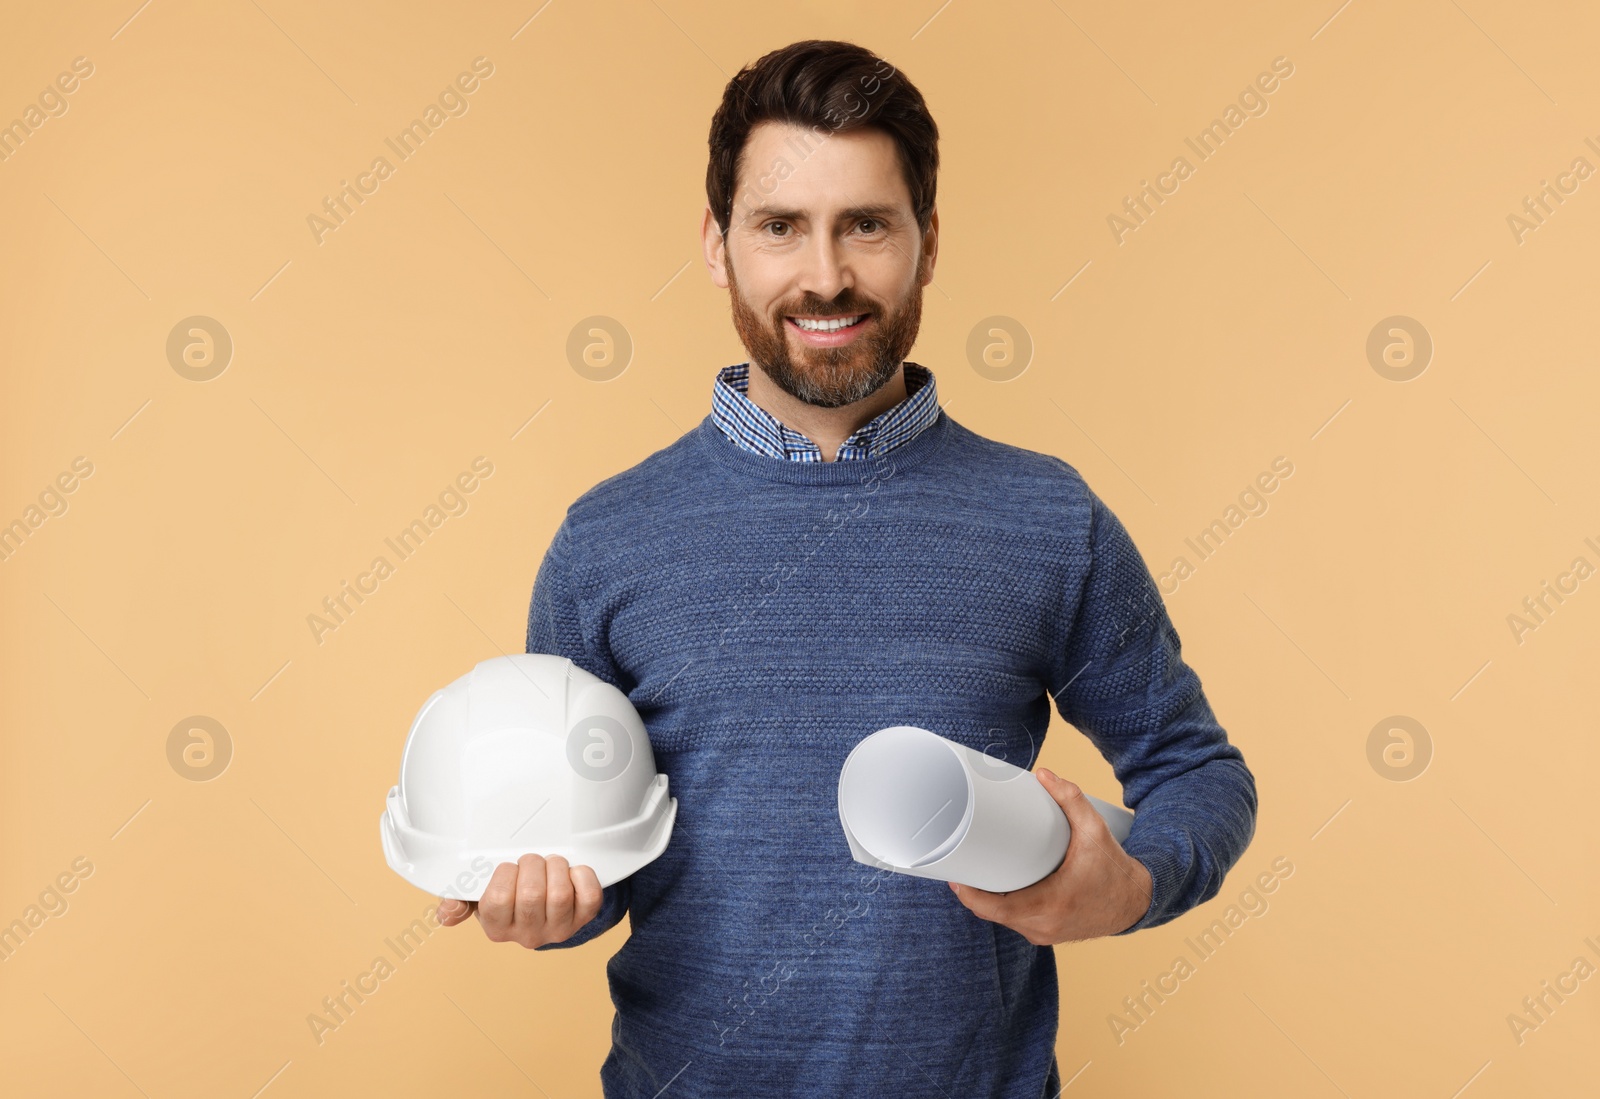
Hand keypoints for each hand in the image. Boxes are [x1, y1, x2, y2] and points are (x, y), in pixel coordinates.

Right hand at [437, 853, 601, 948]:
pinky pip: (590, 897)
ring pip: (561, 895)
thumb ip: (459, 899)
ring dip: (556, 867)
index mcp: (498, 928)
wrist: (545, 908)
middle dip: (532, 866)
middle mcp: (528, 935)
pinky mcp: (584, 918)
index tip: (508, 867)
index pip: (498, 900)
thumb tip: (447, 914)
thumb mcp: (479, 897)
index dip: (505, 874)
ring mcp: (558, 929)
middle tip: (531, 861)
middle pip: (532, 896)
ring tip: (551, 863)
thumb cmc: (510, 896)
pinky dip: (583, 876)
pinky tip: (572, 872)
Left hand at [948, 768, 1151, 944]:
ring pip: (1004, 920)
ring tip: (977, 875)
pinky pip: (1017, 923)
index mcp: (1050, 904)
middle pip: (993, 913)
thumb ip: (1071, 799)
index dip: (969, 895)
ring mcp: (1046, 934)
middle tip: (963, 866)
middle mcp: (1044, 926)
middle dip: (975, 893)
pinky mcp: (1049, 934)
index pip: (994, 908)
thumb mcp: (1095, 830)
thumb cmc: (1114, 868)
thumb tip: (1043, 774)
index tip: (955, 877)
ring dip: (989, 902)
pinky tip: (997, 892)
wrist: (1137, 900)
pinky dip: (1005, 909)